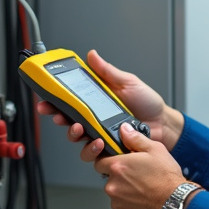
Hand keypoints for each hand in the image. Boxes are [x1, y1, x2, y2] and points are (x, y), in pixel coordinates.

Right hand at [35, 49, 184, 157]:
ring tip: (81, 129)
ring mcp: (100, 134)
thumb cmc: (147, 102)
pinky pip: (93, 153)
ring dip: (74, 134)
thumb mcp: (127, 82)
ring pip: (77, 138)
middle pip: (67, 120)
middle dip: (58, 118)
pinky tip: (99, 142)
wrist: (163, 122)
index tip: (45, 98)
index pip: (69, 100)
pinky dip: (93, 149)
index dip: (54, 100)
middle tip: (59, 116)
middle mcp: (94, 118)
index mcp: (95, 101)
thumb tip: (92, 55)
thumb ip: (107, 71)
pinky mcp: (108, 147)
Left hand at [94, 122, 191, 208]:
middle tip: (139, 176)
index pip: (99, 162)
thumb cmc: (166, 178)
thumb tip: (125, 130)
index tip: (119, 162)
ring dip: (126, 191)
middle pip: (110, 178)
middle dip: (121, 177)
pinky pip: (122, 207)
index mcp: (118, 166)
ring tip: (144, 189)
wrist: (175, 204)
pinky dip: (130, 204)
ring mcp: (116, 202)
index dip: (109, 161)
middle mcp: (113, 185)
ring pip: (116, 193)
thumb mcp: (156, 150)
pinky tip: (144, 200)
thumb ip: (136, 139)